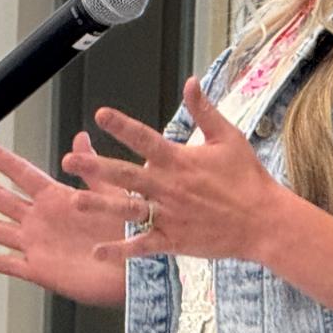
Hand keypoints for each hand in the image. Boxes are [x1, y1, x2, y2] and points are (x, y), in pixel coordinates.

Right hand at [0, 134, 126, 306]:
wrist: (137, 270)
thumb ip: (92, 166)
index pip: (21, 172)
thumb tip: (82, 137)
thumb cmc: (128, 230)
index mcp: (57, 198)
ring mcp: (38, 244)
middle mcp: (42, 220)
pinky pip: (7, 264)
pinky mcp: (40, 270)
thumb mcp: (110, 192)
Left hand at [60, 76, 289, 265]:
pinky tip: (97, 251)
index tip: (101, 114)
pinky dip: (120, 250)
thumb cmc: (248, 178)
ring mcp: (170, 215)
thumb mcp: (228, 138)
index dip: (122, 125)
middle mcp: (169, 187)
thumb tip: (191, 82)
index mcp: (180, 160)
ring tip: (73, 201)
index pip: (145, 138)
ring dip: (99, 205)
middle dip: (95, 166)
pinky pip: (142, 246)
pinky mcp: (174, 240)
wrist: (264, 221)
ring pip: (127, 210)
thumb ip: (204, 110)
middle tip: (69, 160)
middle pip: (126, 175)